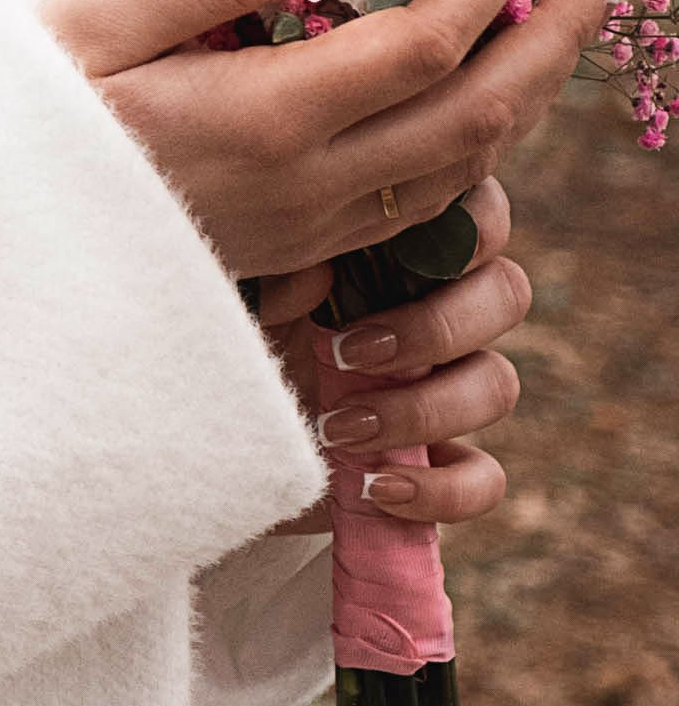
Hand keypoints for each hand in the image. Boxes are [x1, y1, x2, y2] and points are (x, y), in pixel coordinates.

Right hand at [38, 0, 607, 284]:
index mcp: (264, 120)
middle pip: (485, 110)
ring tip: (557, 3)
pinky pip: (423, 200)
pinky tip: (474, 83)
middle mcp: (309, 188)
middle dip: (560, 24)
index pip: (430, 36)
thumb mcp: (87, 25)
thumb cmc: (12, 127)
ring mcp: (310, 232)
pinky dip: (478, 132)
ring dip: (533, 81)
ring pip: (468, 165)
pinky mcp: (296, 252)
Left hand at [254, 176, 528, 535]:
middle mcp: (437, 312)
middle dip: (435, 326)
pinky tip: (377, 489)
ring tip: (337, 429)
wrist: (198, 430)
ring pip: (499, 384)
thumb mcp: (239, 292)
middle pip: (506, 294)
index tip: (390, 259)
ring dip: (425, 408)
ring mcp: (444, 389)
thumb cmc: (228, 329)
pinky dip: (443, 491)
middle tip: (345, 353)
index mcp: (400, 250)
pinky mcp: (437, 464)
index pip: (478, 215)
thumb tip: (317, 277)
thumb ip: (278, 271)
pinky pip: (486, 479)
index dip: (468, 229)